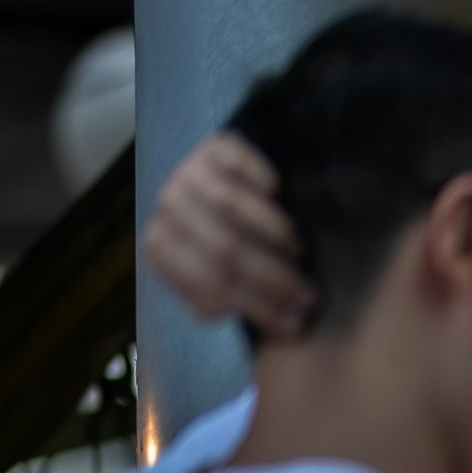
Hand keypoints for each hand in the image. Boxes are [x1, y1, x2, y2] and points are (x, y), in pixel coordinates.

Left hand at [145, 132, 314, 337]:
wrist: (219, 185)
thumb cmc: (227, 242)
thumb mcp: (221, 278)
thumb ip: (239, 301)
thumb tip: (292, 327)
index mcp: (160, 248)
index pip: (210, 285)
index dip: (256, 308)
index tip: (295, 324)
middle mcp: (167, 207)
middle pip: (224, 250)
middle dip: (273, 279)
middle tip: (311, 297)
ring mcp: (187, 172)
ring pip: (229, 205)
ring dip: (273, 234)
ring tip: (301, 253)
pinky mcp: (214, 145)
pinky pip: (240, 164)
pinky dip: (263, 181)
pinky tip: (282, 196)